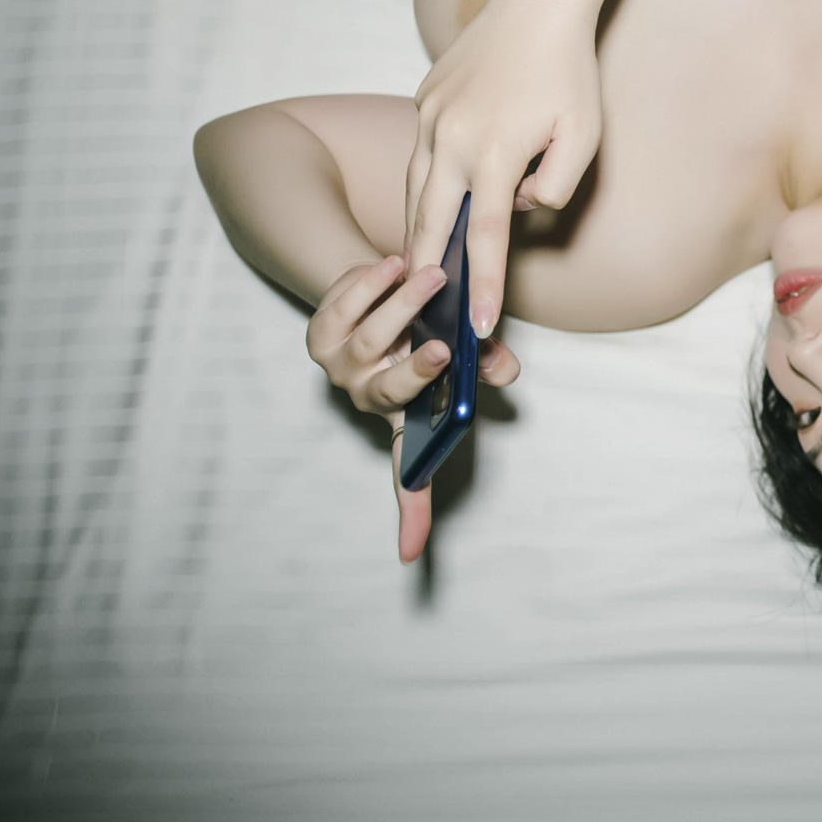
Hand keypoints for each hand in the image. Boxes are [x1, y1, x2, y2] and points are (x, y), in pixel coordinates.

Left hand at [308, 256, 521, 561]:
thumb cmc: (424, 328)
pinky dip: (374, 285)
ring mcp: (338, 367)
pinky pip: (346, 308)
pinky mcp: (318, 334)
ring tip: (433, 277)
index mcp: (404, 416)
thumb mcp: (458, 348)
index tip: (411, 555)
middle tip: (442, 348)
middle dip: (415, 370)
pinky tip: (395, 266)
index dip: (412, 515)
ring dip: (402, 306)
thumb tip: (503, 370)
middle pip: (389, 391)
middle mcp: (367, 397)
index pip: (410, 473)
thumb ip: (481, 362)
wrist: (372, 290)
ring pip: (371, 338)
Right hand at [407, 0, 601, 336]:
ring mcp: (430, 116)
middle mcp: (450, 138)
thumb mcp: (583, 137)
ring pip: (416, 186)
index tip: (478, 325)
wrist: (539, 2)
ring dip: (421, 226)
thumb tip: (519, 208)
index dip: (481, 285)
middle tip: (426, 310)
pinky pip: (423, 151)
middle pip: (428, 221)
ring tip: (425, 264)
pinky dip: (429, 180)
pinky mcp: (424, 98)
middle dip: (426, 270)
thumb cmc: (570, 72)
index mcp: (493, 153)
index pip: (484, 238)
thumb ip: (555, 187)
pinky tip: (438, 197)